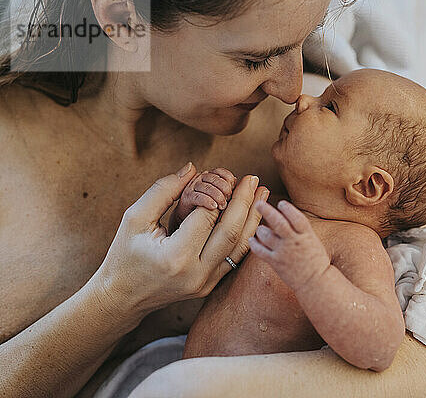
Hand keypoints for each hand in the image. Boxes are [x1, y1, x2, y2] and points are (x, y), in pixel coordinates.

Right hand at [90, 162, 269, 318]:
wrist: (122, 297)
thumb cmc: (124, 254)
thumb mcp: (135, 218)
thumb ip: (163, 190)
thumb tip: (192, 168)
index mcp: (174, 257)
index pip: (205, 217)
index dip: (213, 194)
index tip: (216, 178)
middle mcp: (195, 274)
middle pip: (230, 232)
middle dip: (244, 201)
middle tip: (253, 178)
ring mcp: (205, 284)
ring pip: (239, 247)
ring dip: (253, 218)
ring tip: (263, 194)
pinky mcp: (210, 287)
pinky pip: (235, 258)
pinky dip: (246, 235)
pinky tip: (253, 217)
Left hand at [249, 200, 329, 291]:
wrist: (316, 282)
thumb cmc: (315, 261)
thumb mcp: (313, 241)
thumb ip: (301, 230)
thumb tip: (286, 217)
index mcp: (307, 235)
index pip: (296, 217)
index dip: (288, 209)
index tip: (281, 203)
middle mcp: (294, 241)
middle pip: (279, 223)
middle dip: (267, 211)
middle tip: (258, 203)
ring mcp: (284, 252)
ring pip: (267, 235)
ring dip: (261, 229)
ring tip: (260, 228)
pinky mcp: (276, 262)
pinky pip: (261, 251)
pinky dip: (254, 244)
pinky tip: (251, 239)